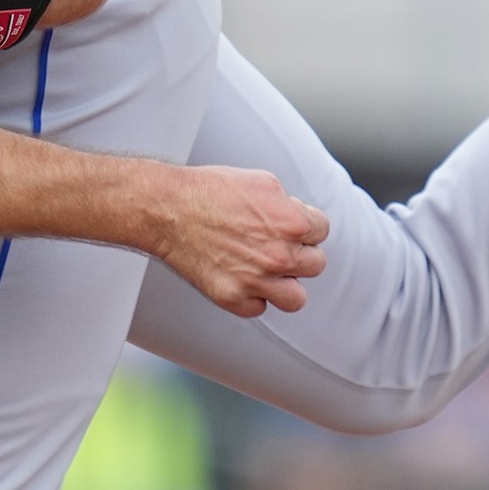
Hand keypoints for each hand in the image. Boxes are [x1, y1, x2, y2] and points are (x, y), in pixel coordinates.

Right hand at [157, 166, 328, 316]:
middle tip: (275, 244)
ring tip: (268, 271)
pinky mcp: (233, 298)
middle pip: (315, 264)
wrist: (166, 209)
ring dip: (285, 284)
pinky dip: (251, 296)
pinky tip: (238, 276)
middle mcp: (279, 255)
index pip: (322, 231)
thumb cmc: (208, 190)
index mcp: (293, 222)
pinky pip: (258, 308)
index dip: (304, 224)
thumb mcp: (261, 181)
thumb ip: (289, 205)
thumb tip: (299, 219)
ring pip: (295, 298)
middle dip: (299, 252)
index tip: (286, 224)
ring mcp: (257, 280)